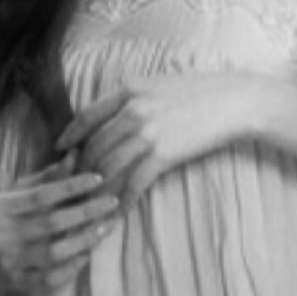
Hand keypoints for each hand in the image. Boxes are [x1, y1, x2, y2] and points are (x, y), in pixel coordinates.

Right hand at [0, 155, 120, 292]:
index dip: (71, 186)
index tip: (98, 178)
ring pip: (53, 253)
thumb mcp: (14, 194)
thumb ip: (46, 178)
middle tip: (112, 203)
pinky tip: (86, 255)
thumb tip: (76, 156)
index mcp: (2, 208)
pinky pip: (48, 279)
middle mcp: (3, 235)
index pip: (41, 195)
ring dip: (83, 241)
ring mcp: (9, 261)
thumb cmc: (0, 218)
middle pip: (50, 223)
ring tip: (106, 228)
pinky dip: (70, 268)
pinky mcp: (16, 283)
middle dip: (85, 212)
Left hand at [56, 74, 262, 202]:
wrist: (235, 102)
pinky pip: (133, 182)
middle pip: (93, 146)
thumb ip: (135, 97)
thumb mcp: (161, 84)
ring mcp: (146, 133)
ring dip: (96, 188)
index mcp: (129, 91)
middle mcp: (132, 111)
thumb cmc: (203, 92)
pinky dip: (122, 199)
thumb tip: (116, 112)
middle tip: (71, 187)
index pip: (87, 115)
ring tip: (90, 204)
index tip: (61, 150)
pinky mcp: (162, 154)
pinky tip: (118, 211)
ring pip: (108, 166)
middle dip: (79, 170)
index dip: (70, 135)